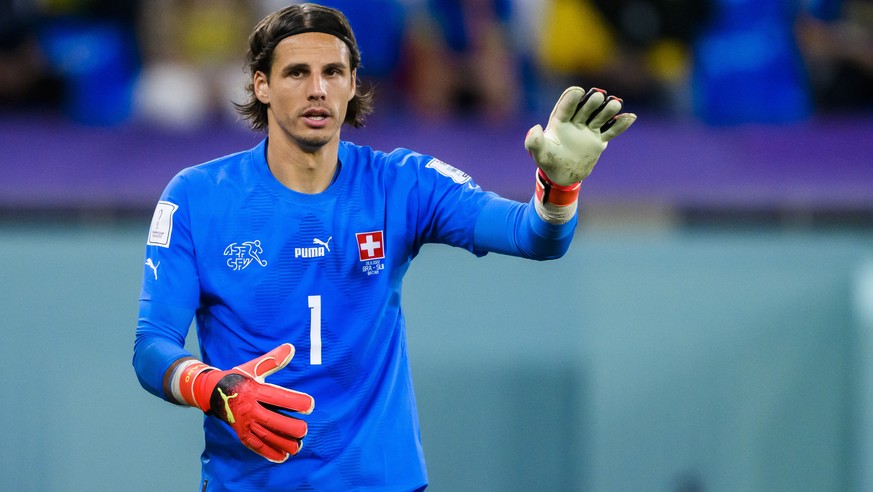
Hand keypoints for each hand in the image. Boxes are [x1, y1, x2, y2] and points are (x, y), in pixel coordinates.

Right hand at [175, 344, 314, 462]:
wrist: (212, 392)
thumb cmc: (239, 378)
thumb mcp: (254, 366)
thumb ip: (273, 360)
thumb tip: (291, 347)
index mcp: (254, 390)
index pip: (277, 397)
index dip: (294, 401)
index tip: (310, 405)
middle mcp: (249, 408)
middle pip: (272, 420)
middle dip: (290, 427)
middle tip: (304, 430)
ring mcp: (244, 423)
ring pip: (265, 436)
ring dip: (282, 442)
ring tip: (298, 446)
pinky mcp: (241, 433)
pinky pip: (255, 445)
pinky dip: (269, 453)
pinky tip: (282, 457)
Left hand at [525, 86, 635, 185]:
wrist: (563, 175)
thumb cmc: (548, 161)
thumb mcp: (539, 153)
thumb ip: (534, 142)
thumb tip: (535, 128)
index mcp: (559, 122)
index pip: (565, 108)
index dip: (571, 99)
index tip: (578, 91)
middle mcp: (575, 122)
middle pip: (585, 109)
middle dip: (591, 103)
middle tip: (598, 96)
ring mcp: (588, 130)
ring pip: (599, 117)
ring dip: (608, 110)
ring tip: (616, 104)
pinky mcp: (598, 140)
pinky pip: (611, 131)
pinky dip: (620, 125)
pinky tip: (631, 117)